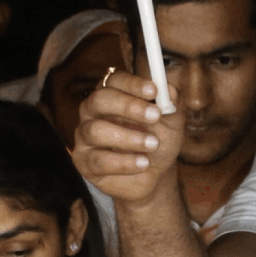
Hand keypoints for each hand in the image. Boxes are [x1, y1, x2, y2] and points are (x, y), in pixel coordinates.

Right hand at [72, 71, 183, 205]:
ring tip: (153, 145)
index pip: (114, 80)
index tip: (154, 91)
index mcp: (112, 94)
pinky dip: (124, 162)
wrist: (153, 176)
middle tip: (155, 116)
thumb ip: (172, 105)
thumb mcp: (171, 123)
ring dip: (128, 138)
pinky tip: (143, 163)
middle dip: (128, 106)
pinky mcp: (83, 161)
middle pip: (99, 99)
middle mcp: (93, 112)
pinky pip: (98, 160)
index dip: (132, 83)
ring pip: (96, 130)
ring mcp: (85, 136)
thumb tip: (170, 90)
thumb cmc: (156, 142)